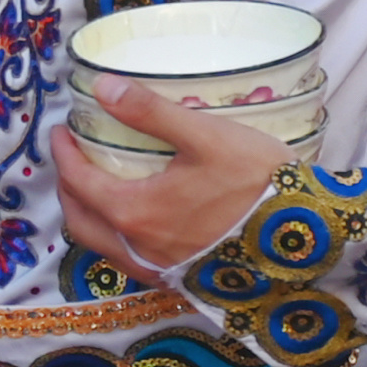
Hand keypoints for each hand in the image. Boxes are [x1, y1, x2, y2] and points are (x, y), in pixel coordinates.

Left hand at [52, 79, 295, 275]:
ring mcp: (157, 268)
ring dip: (88, 216)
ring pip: (100, 244)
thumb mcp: (208, 136)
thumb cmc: (258, 183)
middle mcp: (136, 246)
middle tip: (73, 158)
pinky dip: (115, 237)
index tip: (62, 131)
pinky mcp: (179, 279)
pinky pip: (127, 259)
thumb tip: (103, 87)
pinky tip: (135, 223)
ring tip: (97, 190)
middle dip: (68, 187)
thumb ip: (152, 112)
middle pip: (79, 219)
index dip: (64, 153)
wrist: (305, 239)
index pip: (78, 180)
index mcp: (133, 210)